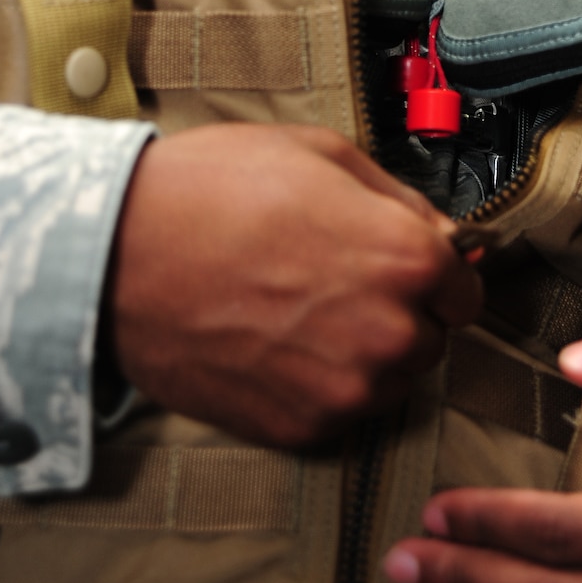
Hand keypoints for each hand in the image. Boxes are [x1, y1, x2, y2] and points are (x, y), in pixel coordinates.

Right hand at [109, 121, 480, 447]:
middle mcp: (389, 333)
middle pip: (431, 338)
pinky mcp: (299, 428)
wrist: (116, 255)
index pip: (466, 289)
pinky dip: (318, 384)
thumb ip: (398, 199)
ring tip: (297, 309)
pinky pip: (338, 411)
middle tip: (335, 280)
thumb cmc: (211, 192)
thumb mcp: (321, 154)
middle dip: (399, 312)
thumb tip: (441, 231)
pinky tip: (273, 342)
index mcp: (405, 258)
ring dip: (363, 353)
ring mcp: (344, 389)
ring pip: (388, 380)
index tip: (406, 266)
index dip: (435, 273)